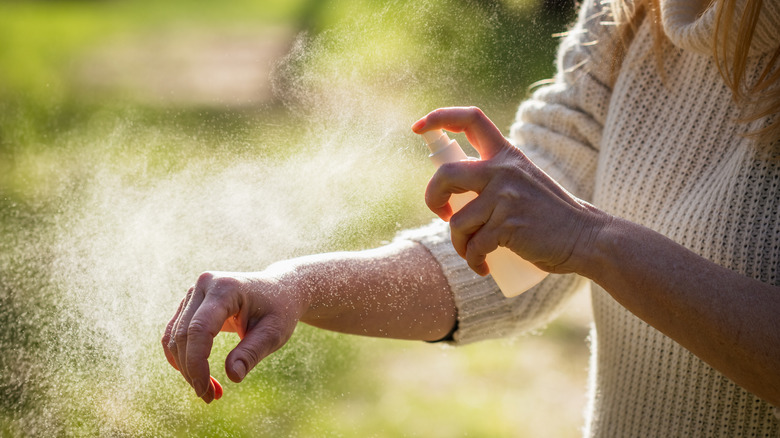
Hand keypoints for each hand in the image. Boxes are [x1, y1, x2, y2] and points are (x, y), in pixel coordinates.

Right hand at [162, 270, 306, 402]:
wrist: (281, 290)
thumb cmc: (279, 310)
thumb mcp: (274, 333)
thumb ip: (251, 353)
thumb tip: (232, 376)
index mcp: (225, 288)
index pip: (199, 329)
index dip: (197, 363)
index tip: (206, 392)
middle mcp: (205, 285)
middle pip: (183, 335)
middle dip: (192, 371)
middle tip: (210, 397)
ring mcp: (195, 292)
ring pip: (175, 337)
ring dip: (186, 368)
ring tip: (209, 391)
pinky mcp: (191, 303)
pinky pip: (175, 333)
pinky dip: (183, 357)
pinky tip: (197, 376)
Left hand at [413, 106, 609, 274]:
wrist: (586, 238)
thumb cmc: (550, 216)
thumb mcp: (523, 182)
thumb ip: (495, 179)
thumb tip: (453, 193)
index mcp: (507, 155)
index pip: (471, 120)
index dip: (439, 118)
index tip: (418, 128)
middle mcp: (504, 170)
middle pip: (446, 174)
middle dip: (433, 197)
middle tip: (443, 214)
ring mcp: (506, 196)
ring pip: (458, 221)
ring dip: (459, 244)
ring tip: (473, 253)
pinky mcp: (508, 225)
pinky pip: (474, 246)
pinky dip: (473, 261)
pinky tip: (483, 267)